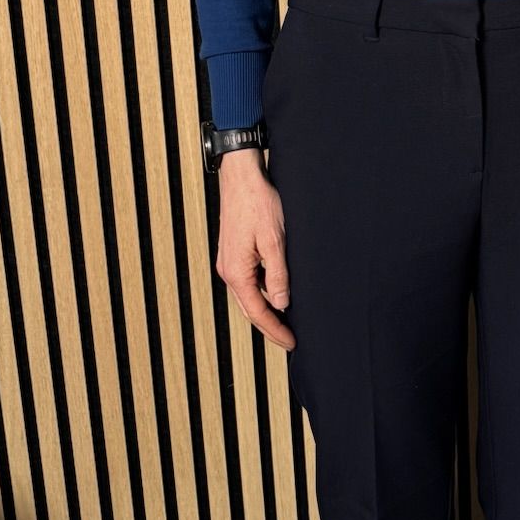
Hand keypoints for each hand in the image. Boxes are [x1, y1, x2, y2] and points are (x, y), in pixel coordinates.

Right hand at [214, 148, 293, 350]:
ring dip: (265, 311)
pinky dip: (261, 294)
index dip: (275, 330)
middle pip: (250, 309)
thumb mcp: (275, 241)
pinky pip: (247, 282)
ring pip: (248, 296)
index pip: (257, 312)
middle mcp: (228, 270)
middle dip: (270, 326)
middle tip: (290, 340)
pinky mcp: (233, 253)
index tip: (291, 342)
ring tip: (285, 323)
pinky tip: (276, 295)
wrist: (241, 177)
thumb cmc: (258, 203)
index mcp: (237, 272)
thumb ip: (279, 275)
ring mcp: (228, 262)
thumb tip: (282, 303)